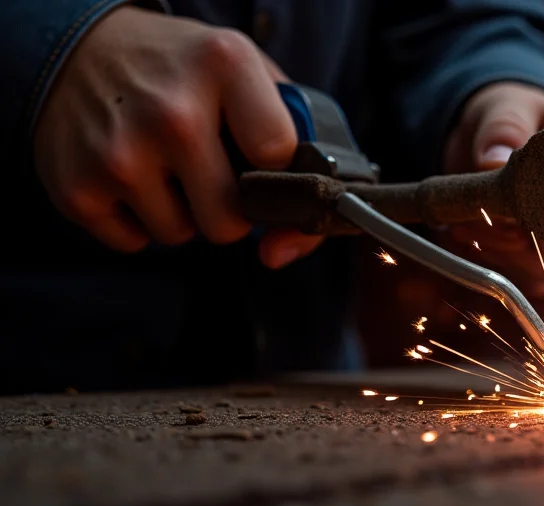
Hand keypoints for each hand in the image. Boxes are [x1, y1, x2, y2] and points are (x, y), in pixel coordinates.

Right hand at [33, 6, 316, 267]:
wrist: (80, 48)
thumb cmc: (182, 71)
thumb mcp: (246, 73)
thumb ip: (292, 143)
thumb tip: (282, 247)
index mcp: (224, 65)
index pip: (280, 155)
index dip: (276, 168)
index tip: (262, 158)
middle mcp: (172, 110)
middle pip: (229, 220)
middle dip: (229, 209)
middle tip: (214, 175)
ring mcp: (121, 152)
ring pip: (182, 235)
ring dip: (181, 213)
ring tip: (167, 167)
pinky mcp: (78, 186)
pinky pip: (135, 242)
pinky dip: (138, 220)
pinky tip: (132, 176)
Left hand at [441, 82, 543, 297]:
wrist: (504, 127)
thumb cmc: (512, 112)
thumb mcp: (506, 106)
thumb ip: (503, 128)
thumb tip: (493, 160)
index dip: (533, 226)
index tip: (492, 210)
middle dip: (508, 244)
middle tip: (468, 220)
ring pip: (542, 272)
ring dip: (495, 254)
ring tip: (462, 222)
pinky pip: (526, 276)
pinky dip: (493, 261)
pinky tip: (472, 234)